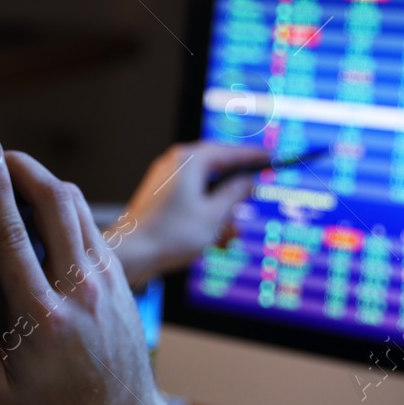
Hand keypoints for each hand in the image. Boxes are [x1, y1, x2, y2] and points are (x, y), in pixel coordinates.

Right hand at [0, 137, 164, 404]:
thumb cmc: (47, 397)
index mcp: (40, 315)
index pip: (12, 236)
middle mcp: (77, 289)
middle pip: (54, 204)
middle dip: (24, 167)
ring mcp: (103, 278)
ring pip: (76, 207)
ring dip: (45, 180)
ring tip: (16, 171)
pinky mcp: (117, 274)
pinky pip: (89, 223)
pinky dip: (64, 203)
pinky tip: (42, 204)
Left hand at [113, 142, 268, 284]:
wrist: (130, 254)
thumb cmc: (170, 234)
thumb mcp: (215, 215)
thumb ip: (236, 194)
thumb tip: (248, 181)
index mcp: (190, 160)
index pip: (230, 150)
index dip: (254, 156)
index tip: (273, 158)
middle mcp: (176, 164)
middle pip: (218, 170)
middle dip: (235, 195)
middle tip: (250, 205)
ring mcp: (165, 180)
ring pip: (206, 190)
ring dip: (221, 212)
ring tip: (229, 237)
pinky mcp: (160, 197)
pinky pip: (191, 200)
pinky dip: (205, 216)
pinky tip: (214, 240)